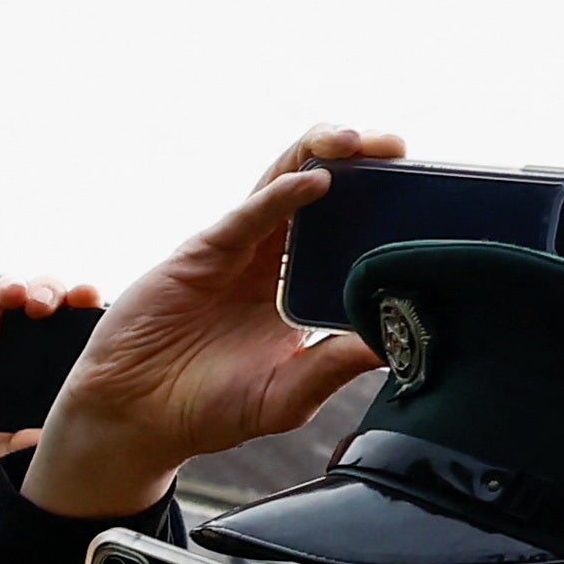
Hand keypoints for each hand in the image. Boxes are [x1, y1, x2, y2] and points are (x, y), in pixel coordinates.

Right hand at [0, 277, 96, 524]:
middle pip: (38, 298)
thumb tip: (52, 445)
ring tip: (17, 296)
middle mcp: (11, 339)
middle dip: (48, 292)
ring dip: (11, 289)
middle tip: (49, 306)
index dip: (81, 307)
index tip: (92, 303)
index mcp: (38, 361)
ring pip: (0, 295)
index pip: (67, 323)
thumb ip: (22, 446)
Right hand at [24, 128, 402, 521]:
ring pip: (288, 181)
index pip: (354, 233)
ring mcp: (240, 249)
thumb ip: (336, 366)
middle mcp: (274, 260)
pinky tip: (315, 183)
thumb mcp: (287, 396)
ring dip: (326, 154)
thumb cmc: (207, 411)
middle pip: (329, 192)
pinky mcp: (205, 250)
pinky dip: (282, 193)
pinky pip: (249, 212)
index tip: (428, 195)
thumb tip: (398, 342)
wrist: (135, 419)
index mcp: (300, 291)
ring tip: (362, 144)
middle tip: (402, 153)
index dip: (386, 207)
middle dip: (366, 163)